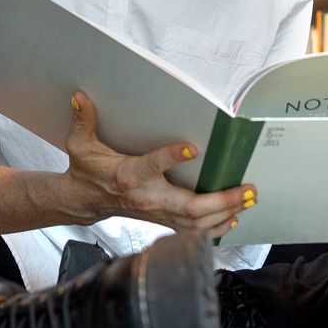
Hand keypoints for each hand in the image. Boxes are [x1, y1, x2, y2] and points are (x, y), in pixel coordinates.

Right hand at [59, 90, 254, 235]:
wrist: (84, 202)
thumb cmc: (87, 171)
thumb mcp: (79, 145)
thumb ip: (83, 121)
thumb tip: (80, 96)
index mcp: (128, 176)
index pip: (152, 166)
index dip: (171, 156)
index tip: (192, 147)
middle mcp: (147, 197)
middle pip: (189, 207)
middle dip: (221, 200)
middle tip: (246, 189)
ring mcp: (157, 213)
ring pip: (196, 223)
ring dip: (226, 213)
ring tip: (248, 200)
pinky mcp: (163, 221)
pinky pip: (194, 231)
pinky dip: (217, 227)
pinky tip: (233, 217)